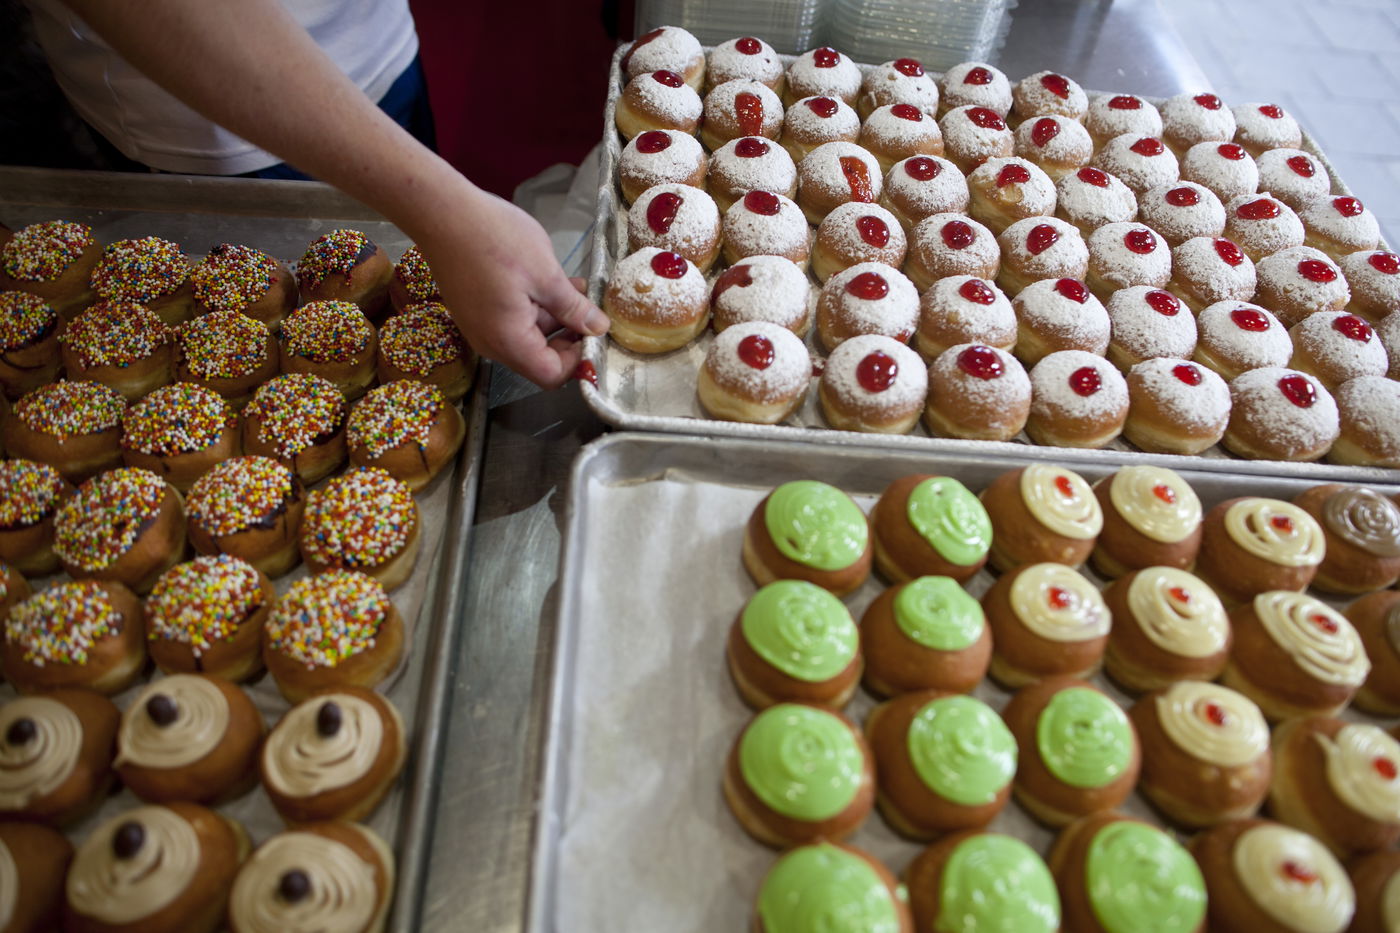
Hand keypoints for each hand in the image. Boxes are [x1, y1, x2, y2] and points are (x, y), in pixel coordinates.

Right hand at [418, 187, 607, 388]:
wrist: (441, 212)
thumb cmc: (494, 239)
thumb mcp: (546, 274)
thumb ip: (574, 308)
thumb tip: (598, 329)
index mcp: (508, 341)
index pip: (552, 375)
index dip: (578, 359)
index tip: (596, 333)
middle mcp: (490, 343)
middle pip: (539, 358)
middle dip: (569, 335)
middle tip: (590, 306)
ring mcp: (479, 327)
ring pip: (527, 336)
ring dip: (554, 316)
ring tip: (575, 286)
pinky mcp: (474, 310)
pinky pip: (510, 320)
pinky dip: (534, 306)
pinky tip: (548, 280)